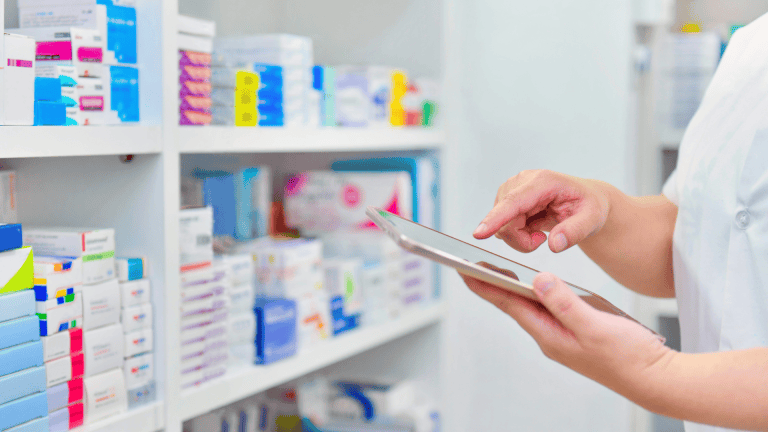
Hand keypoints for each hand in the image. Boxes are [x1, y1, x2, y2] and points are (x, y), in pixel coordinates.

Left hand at [460, 271, 674, 399]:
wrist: (655, 378)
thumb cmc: (629, 357)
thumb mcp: (595, 326)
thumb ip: (565, 302)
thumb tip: (539, 280)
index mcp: (550, 334)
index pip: (510, 304)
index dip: (486, 285)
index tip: (464, 270)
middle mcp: (551, 336)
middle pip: (514, 306)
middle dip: (492, 285)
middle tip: (470, 266)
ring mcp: (562, 336)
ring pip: (530, 308)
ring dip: (511, 289)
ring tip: (494, 272)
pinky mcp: (575, 334)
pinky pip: (547, 310)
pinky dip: (535, 295)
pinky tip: (536, 288)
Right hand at [473, 170, 610, 252]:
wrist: (585, 200)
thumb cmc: (589, 206)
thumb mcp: (592, 219)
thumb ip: (575, 232)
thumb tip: (554, 245)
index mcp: (543, 181)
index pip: (514, 202)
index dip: (495, 218)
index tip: (479, 234)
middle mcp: (522, 181)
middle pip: (506, 220)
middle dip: (521, 240)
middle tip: (543, 241)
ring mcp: (512, 189)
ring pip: (501, 225)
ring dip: (519, 238)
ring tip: (541, 232)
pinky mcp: (507, 199)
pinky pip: (502, 226)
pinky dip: (517, 235)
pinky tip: (532, 228)